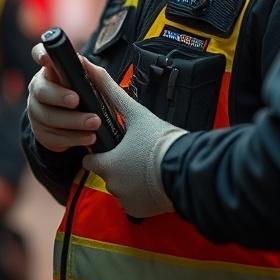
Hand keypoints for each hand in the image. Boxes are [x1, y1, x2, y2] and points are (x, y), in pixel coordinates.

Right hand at [25, 42, 101, 151]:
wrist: (80, 125)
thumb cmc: (86, 95)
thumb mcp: (92, 83)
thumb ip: (90, 72)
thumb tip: (83, 62)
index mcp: (50, 70)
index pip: (39, 55)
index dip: (41, 54)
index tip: (47, 58)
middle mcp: (38, 88)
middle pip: (42, 91)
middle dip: (59, 96)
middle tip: (76, 100)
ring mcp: (36, 111)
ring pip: (48, 117)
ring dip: (73, 121)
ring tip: (94, 123)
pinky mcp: (40, 133)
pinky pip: (53, 137)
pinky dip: (74, 138)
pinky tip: (89, 137)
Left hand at [80, 58, 186, 217]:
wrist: (189, 169)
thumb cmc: (161, 141)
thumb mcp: (137, 114)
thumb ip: (111, 92)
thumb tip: (90, 67)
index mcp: (107, 164)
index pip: (90, 160)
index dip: (100, 152)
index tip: (113, 146)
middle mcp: (112, 185)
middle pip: (107, 174)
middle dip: (118, 166)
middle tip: (137, 153)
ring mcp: (127, 201)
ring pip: (122, 189)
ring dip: (130, 180)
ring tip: (147, 166)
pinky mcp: (141, 212)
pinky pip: (135, 202)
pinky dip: (142, 194)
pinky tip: (154, 181)